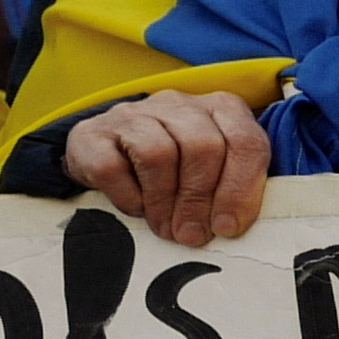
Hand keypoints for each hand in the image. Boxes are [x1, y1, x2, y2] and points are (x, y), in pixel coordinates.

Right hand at [62, 90, 269, 244]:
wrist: (110, 158)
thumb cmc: (178, 173)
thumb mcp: (217, 176)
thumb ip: (234, 192)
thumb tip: (229, 227)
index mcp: (222, 109)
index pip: (246, 142)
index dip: (240, 190)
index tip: (228, 227)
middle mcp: (180, 104)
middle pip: (203, 147)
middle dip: (200, 199)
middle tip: (192, 235)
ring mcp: (134, 113)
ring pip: (159, 154)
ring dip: (164, 201)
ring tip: (166, 229)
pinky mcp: (93, 133)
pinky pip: (112, 167)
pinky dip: (127, 197)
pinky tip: (136, 209)